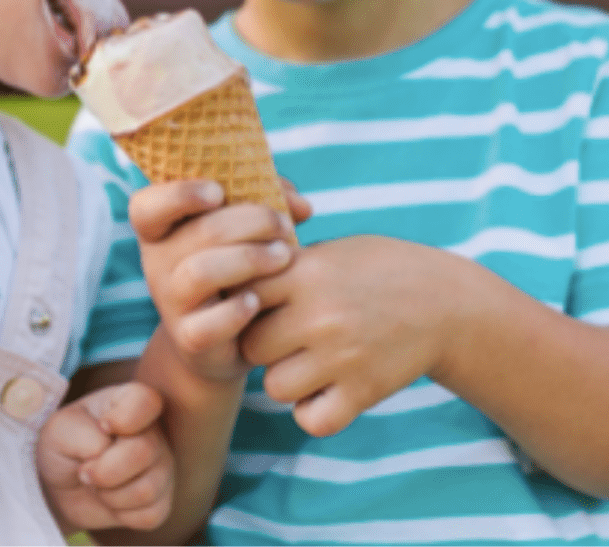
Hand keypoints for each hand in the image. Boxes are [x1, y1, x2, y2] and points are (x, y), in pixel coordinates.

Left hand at [38, 382, 172, 532]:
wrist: (61, 484)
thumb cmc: (63, 445)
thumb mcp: (60, 430)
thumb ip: (83, 435)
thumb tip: (105, 452)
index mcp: (128, 401)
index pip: (147, 401)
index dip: (125, 418)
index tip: (102, 426)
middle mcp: (153, 430)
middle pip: (145, 451)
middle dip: (105, 471)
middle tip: (84, 472)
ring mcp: (161, 464)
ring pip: (148, 488)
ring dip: (111, 496)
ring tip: (97, 486)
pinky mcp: (162, 499)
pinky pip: (150, 515)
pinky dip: (122, 515)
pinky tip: (111, 501)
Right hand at [129, 178, 307, 381]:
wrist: (222, 339)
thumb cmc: (235, 266)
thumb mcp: (245, 227)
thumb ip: (271, 202)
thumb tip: (302, 206)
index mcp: (162, 229)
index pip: (146, 206)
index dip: (179, 193)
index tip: (218, 192)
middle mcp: (157, 263)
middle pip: (197, 232)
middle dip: (251, 221)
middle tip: (284, 226)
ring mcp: (171, 302)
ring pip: (201, 272)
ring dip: (250, 259)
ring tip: (284, 256)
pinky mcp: (190, 338)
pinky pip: (209, 324)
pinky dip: (237, 310)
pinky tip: (258, 302)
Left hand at [241, 234, 470, 436]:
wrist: (445, 302)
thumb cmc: (376, 268)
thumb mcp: (328, 251)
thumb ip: (281, 266)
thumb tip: (227, 278)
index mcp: (305, 272)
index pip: (240, 295)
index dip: (243, 303)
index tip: (257, 306)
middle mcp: (319, 315)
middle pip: (251, 347)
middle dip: (261, 345)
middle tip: (282, 338)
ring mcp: (342, 356)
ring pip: (275, 386)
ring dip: (285, 378)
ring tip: (306, 362)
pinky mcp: (364, 392)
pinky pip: (311, 420)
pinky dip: (312, 411)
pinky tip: (324, 391)